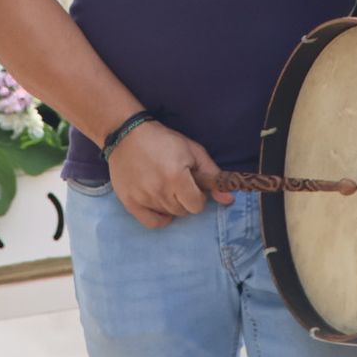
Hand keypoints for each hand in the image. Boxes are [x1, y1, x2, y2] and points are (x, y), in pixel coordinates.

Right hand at [106, 121, 232, 228]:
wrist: (127, 134)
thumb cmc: (164, 140)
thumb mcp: (193, 151)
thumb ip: (212, 175)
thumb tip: (229, 199)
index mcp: (177, 177)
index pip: (197, 206)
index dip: (198, 196)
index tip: (191, 185)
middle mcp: (160, 190)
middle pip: (183, 211)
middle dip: (185, 199)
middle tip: (177, 183)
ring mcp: (143, 197)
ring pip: (169, 214)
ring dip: (171, 204)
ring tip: (165, 186)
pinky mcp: (129, 201)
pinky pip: (151, 222)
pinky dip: (159, 217)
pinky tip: (159, 203)